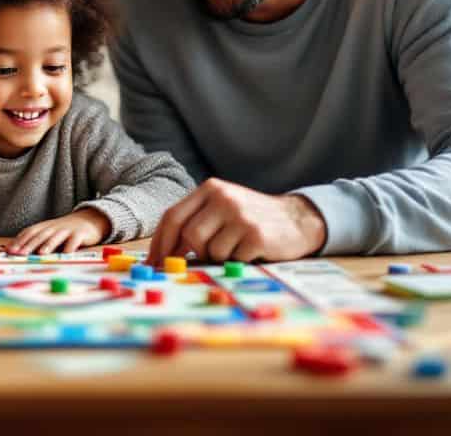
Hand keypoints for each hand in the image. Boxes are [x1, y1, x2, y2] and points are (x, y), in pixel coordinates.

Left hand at [7, 208, 110, 255]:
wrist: (88, 219)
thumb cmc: (64, 231)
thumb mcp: (49, 232)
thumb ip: (35, 240)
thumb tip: (14, 251)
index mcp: (44, 227)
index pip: (29, 233)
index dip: (19, 241)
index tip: (10, 251)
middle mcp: (54, 227)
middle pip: (40, 235)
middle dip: (29, 245)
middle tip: (20, 254)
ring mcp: (67, 230)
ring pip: (56, 237)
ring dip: (48, 245)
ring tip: (41, 253)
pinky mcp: (81, 233)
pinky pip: (75, 240)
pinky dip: (70, 247)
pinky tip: (66, 254)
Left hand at [146, 177, 327, 264]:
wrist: (296, 219)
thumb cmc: (250, 218)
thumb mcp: (222, 208)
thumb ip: (195, 221)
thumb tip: (162, 255)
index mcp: (210, 189)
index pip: (172, 216)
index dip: (160, 243)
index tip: (154, 262)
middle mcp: (223, 198)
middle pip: (189, 235)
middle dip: (191, 253)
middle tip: (200, 259)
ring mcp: (240, 215)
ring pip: (209, 250)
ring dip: (217, 258)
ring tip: (233, 249)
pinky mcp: (256, 234)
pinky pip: (231, 259)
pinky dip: (236, 261)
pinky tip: (249, 251)